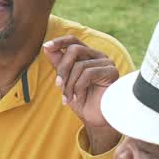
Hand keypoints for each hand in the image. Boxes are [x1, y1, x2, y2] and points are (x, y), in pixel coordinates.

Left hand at [43, 35, 122, 152]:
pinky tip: (78, 98)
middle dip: (62, 69)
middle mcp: (98, 56)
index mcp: (87, 55)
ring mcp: (106, 63)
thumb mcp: (65, 81)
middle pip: (74, 50)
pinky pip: (88, 74)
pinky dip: (79, 88)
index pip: (73, 40)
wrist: (95, 118)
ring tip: (68, 98)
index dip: (60, 41)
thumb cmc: (81, 100)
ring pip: (79, 65)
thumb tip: (46, 47)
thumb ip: (58, 64)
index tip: (47, 47)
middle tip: (58, 85)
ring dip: (69, 84)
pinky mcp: (112, 72)